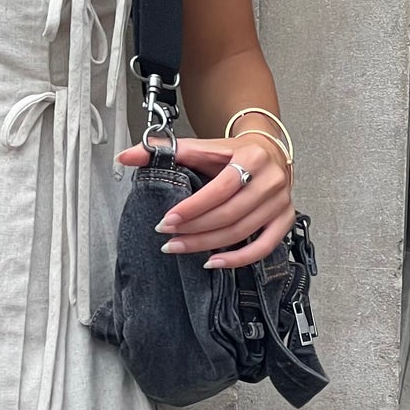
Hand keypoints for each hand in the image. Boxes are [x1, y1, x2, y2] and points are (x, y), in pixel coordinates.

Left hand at [116, 136, 295, 269]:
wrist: (268, 151)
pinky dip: (238, 259)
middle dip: (194, 230)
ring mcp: (281, 202)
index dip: (192, 209)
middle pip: (229, 214)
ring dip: (207, 245)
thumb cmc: (232, 154)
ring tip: (180, 248)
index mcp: (252, 156)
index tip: (166, 221)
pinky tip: (213, 262)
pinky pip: (263, 248)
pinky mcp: (284, 220)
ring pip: (241, 232)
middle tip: (168, 238)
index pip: (220, 189)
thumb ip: (165, 151)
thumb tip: (125, 157)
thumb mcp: (202, 147)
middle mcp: (271, 180)